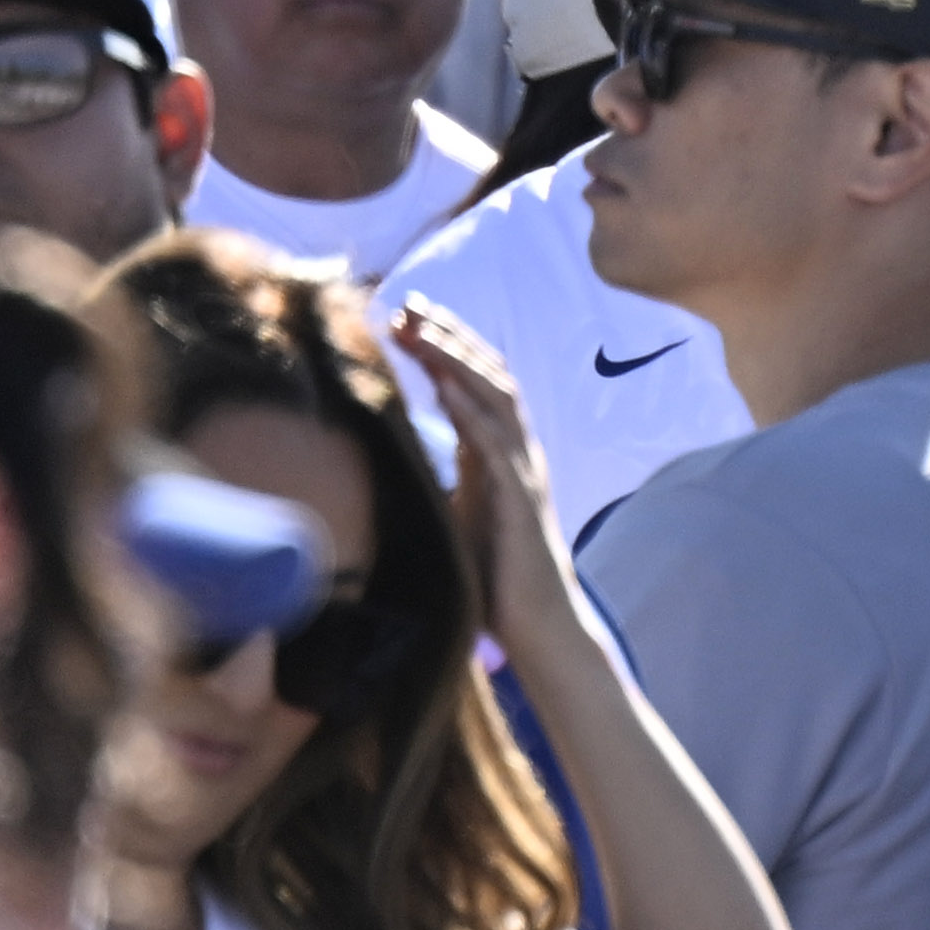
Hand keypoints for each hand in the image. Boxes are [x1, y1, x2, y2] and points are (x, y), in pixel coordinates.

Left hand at [389, 299, 568, 643]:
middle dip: (450, 337)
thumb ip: (436, 480)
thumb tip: (388, 456)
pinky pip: (496, 445)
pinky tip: (447, 383)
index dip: (444, 347)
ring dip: (458, 359)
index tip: (403, 317)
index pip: (476, 384)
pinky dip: (472, 409)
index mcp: (500, 456)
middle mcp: (518, 454)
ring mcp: (523, 474)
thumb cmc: (496, 580)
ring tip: (423, 328)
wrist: (540, 626)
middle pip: (489, 377)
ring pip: (497, 398)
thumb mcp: (456, 516)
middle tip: (408, 303)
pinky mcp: (520, 501)